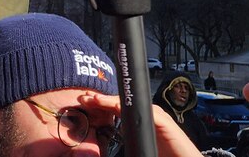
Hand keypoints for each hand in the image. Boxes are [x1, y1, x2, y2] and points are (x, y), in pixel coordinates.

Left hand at [78, 94, 201, 156]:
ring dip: (109, 100)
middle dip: (101, 99)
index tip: (84, 103)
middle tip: (83, 97)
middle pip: (120, 102)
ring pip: (128, 104)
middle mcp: (146, 115)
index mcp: (139, 120)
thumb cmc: (165, 154)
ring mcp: (155, 115)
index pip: (116, 108)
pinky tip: (112, 105)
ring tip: (92, 99)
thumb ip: (126, 141)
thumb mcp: (138, 146)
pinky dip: (125, 106)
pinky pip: (141, 110)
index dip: (100, 104)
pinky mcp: (162, 120)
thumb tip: (102, 143)